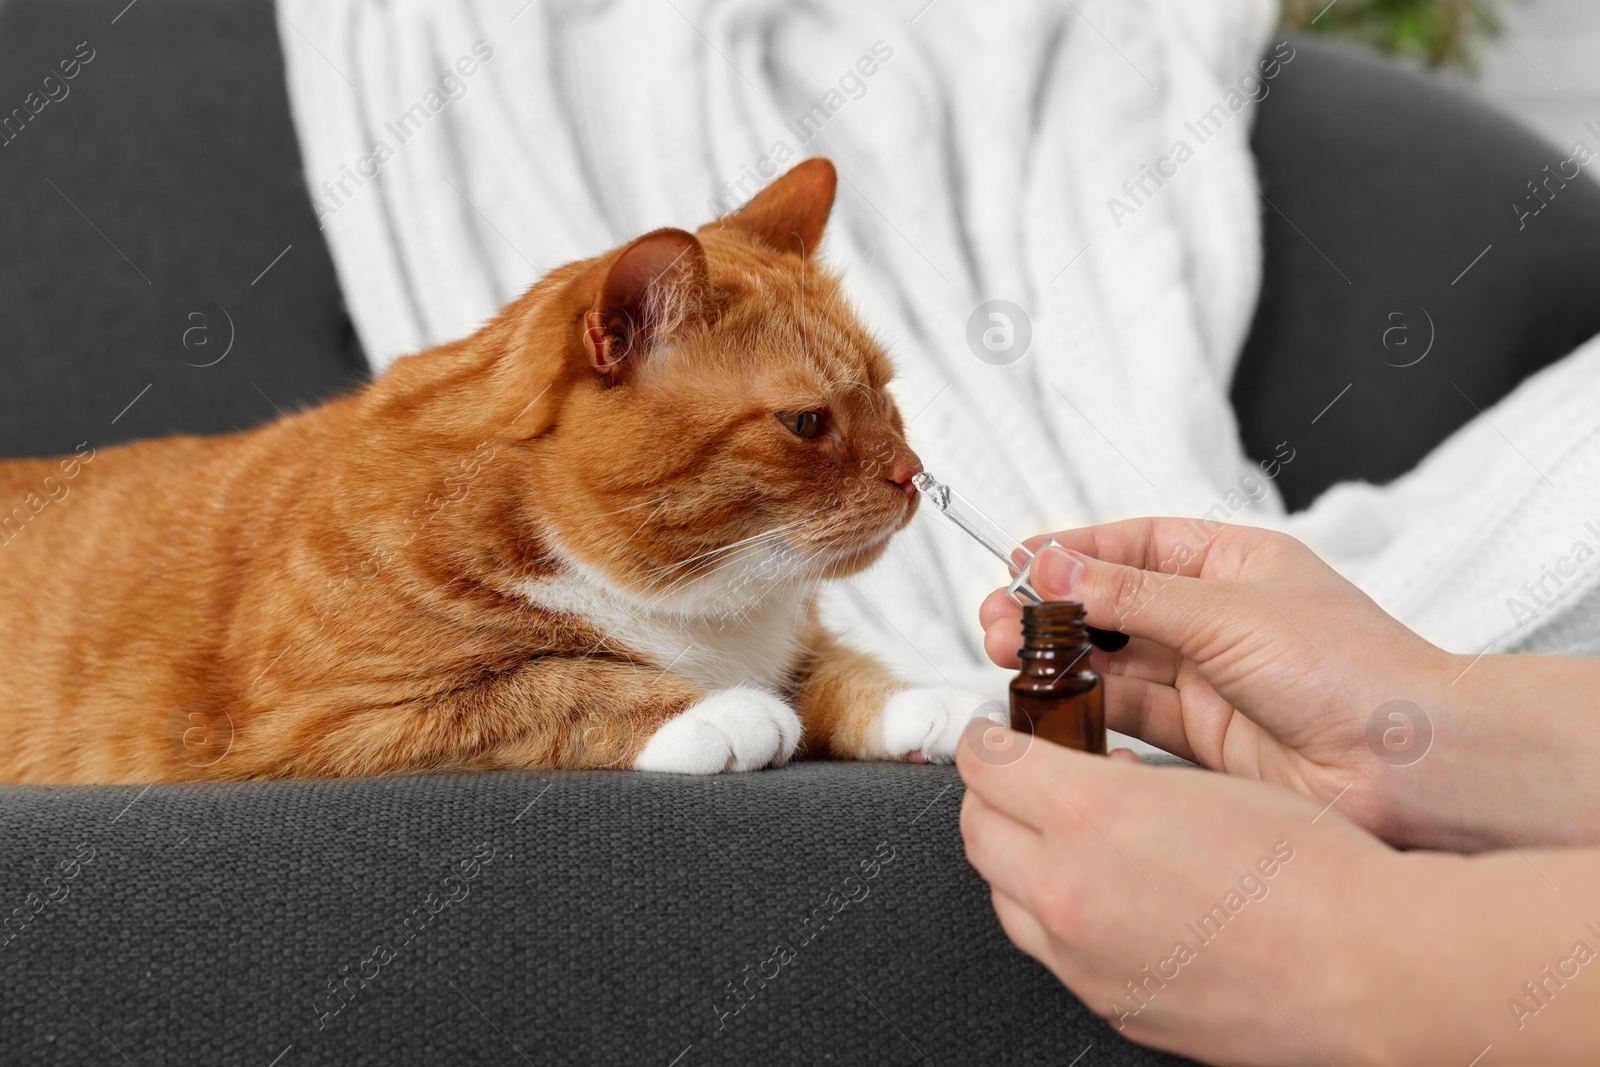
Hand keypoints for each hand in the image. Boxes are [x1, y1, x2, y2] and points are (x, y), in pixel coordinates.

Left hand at [956, 725, 1398, 1065]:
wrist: (1370, 967)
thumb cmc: (1312, 868)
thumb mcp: (1202, 781)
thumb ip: (1116, 778)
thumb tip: (1084, 773)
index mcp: (1089, 818)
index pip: (986, 764)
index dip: (986, 739)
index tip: (995, 734)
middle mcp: (1069, 892)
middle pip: (978, 830)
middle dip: (992, 796)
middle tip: (1022, 777)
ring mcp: (1083, 960)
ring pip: (1005, 896)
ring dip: (1020, 859)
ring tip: (1071, 838)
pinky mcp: (1111, 1005)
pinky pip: (1053, 952)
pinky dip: (1061, 916)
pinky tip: (1112, 896)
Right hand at [979, 519, 1455, 845]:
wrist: (1408, 764)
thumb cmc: (1350, 669)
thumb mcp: (1226, 613)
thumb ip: (1131, 595)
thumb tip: (1054, 567)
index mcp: (1231, 563)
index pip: (1131, 545)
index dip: (1071, 553)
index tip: (1017, 564)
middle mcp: (1214, 616)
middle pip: (1111, 603)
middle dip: (1051, 610)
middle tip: (998, 619)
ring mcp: (1205, 676)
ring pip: (1112, 659)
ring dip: (1059, 657)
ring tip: (1006, 655)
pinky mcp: (1200, 734)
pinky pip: (1126, 713)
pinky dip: (1084, 708)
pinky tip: (1049, 703)